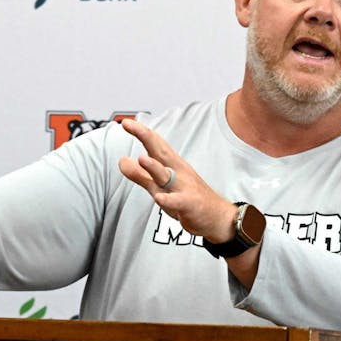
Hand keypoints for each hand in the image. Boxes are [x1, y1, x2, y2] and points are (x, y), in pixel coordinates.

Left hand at [118, 118, 237, 243]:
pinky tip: (159, 198)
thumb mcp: (160, 186)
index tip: (125, 122)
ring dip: (154, 166)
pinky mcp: (190, 204)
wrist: (218, 218)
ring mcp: (184, 187)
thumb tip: (122, 161)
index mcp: (171, 165)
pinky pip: (178, 201)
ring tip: (141, 158)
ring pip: (167, 176)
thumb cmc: (188, 198)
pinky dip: (169, 199)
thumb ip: (140, 174)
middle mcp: (177, 172)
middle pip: (160, 152)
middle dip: (146, 137)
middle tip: (131, 125)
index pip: (155, 144)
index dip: (140, 132)